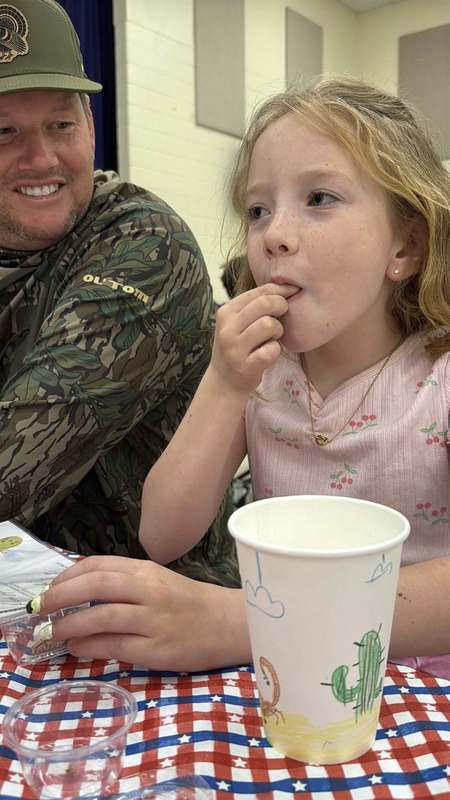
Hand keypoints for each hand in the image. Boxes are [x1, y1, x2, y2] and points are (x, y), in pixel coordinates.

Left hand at [37, 556, 249, 669]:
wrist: (230, 624)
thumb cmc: (190, 603)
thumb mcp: (158, 581)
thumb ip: (125, 583)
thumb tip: (80, 591)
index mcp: (147, 570)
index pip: (99, 565)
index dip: (67, 576)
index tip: (50, 588)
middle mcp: (149, 590)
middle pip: (95, 585)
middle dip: (60, 595)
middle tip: (38, 608)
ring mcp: (153, 620)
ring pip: (101, 616)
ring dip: (69, 624)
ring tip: (52, 633)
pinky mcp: (156, 650)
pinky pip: (114, 646)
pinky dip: (88, 646)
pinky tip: (77, 647)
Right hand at [211, 283, 297, 393]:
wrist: (224, 381)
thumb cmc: (239, 346)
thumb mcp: (238, 322)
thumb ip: (255, 305)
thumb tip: (287, 286)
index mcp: (226, 312)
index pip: (259, 291)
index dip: (280, 290)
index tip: (292, 294)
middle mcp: (227, 328)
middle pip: (265, 304)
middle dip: (281, 307)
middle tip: (282, 317)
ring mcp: (234, 348)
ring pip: (269, 325)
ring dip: (278, 330)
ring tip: (273, 337)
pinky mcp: (245, 366)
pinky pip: (271, 350)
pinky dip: (275, 350)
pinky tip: (269, 353)